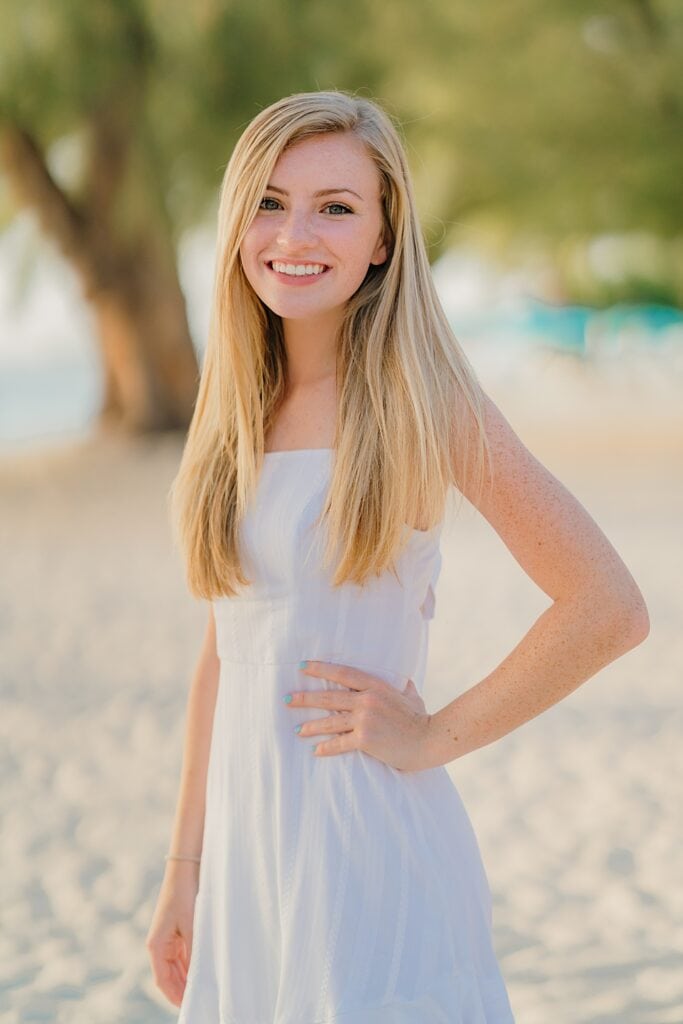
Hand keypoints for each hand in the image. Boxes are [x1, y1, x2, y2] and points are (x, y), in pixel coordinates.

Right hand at [145, 865, 197, 1006]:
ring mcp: (168, 937)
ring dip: (187, 976)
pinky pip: (183, 954)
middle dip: (182, 988)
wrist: (186, 869)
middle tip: (200, 999)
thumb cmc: (185, 895)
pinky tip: (202, 969)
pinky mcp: (177, 930)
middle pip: (169, 975)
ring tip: (204, 988)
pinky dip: (191, 963)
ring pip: (177, 966)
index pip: (163, 980)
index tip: (188, 1006)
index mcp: (156, 945)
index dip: (174, 995)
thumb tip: (198, 974)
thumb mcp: (191, 926)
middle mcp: (159, 944)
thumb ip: (194, 951)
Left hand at [286, 660, 434, 771]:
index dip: (320, 668)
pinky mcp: (366, 739)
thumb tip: (404, 683)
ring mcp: (365, 719)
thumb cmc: (421, 719)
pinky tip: (316, 751)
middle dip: (305, 698)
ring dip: (311, 726)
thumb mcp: (411, 696)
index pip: (342, 673)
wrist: (430, 740)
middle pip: (329, 697)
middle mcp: (367, 699)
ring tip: (297, 729)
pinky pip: (339, 743)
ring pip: (330, 721)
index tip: (302, 666)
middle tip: (287, 699)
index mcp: (376, 685)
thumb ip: (403, 688)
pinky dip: (326, 747)